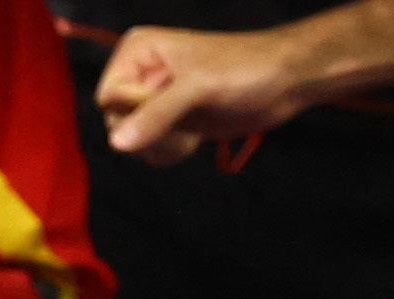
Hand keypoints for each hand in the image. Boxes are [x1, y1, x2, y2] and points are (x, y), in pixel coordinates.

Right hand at [95, 24, 308, 160]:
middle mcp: (141, 75)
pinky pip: (149, 150)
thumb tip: (117, 144)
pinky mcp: (171, 123)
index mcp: (138, 52)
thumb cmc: (245, 69)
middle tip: (183, 122)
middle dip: (148, 132)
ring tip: (191, 129)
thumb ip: (156, 113)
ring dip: (161, 145)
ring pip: (131, 141)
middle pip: (115, 123)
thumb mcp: (197, 87)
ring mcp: (155, 101)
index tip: (167, 106)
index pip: (107, 97)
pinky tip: (194, 138)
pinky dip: (169, 151)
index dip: (132, 111)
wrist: (286, 80)